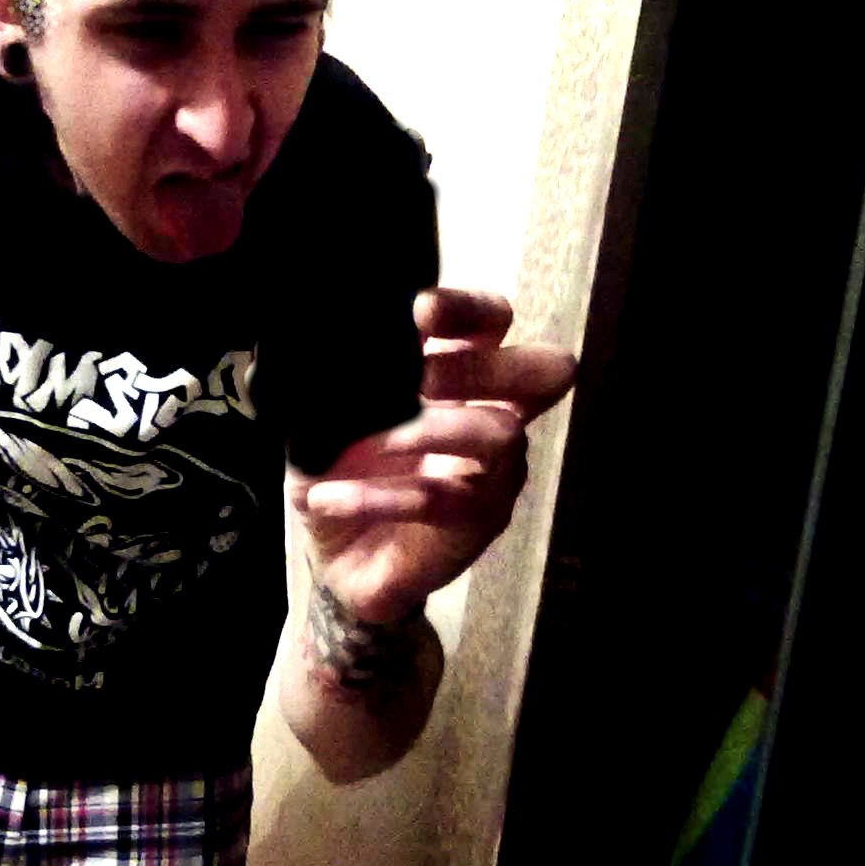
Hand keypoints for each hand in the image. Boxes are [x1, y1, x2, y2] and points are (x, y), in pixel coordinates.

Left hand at [288, 288, 576, 623]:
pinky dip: (377, 495)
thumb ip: (341, 376)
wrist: (338, 558)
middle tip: (419, 377)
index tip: (420, 310)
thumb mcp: (332, 416)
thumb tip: (321, 336)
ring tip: (369, 441)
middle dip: (482, 364)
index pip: (494, 321)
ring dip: (428, 429)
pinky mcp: (477, 524)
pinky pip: (441, 501)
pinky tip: (327, 495)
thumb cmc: (344, 471)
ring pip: (500, 435)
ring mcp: (495, 474)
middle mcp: (494, 419)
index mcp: (462, 378)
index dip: (470, 307)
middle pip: (543, 373)